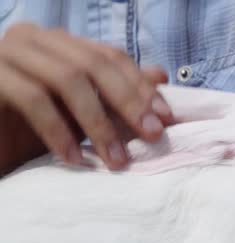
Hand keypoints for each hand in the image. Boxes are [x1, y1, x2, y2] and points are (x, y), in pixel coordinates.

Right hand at [0, 23, 171, 173]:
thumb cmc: (31, 131)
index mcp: (59, 43)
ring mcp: (7, 53)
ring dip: (99, 123)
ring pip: (68, 79)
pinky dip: (59, 131)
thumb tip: (161, 76)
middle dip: (128, 101)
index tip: (166, 117)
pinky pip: (33, 99)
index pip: (110, 56)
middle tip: (152, 135)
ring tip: (117, 159)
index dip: (141, 85)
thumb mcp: (82, 115)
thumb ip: (116, 94)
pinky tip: (75, 159)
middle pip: (93, 63)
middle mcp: (34, 39)